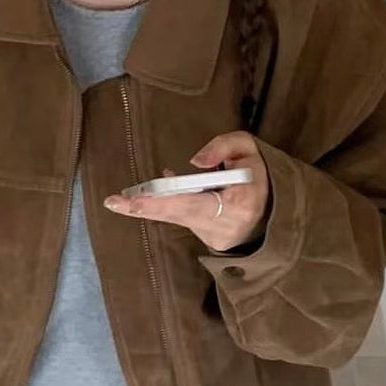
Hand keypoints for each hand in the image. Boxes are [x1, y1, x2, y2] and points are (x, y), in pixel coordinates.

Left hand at [104, 132, 270, 251]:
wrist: (272, 212)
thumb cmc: (258, 177)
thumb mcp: (250, 151)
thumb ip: (223, 146)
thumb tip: (194, 161)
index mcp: (239, 203)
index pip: (195, 202)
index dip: (164, 201)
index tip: (136, 199)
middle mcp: (224, 225)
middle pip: (178, 214)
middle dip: (145, 207)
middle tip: (113, 202)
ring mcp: (215, 236)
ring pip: (177, 217)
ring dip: (152, 205)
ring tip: (122, 200)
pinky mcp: (209, 239)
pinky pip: (181, 219)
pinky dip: (166, 206)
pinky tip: (147, 199)